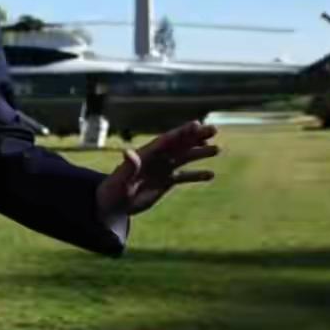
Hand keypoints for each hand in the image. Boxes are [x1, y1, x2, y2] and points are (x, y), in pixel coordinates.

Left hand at [96, 121, 219, 217]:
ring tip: (217, 149)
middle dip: (196, 137)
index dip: (182, 132)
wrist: (112, 205)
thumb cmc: (111, 190)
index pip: (167, 140)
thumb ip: (128, 166)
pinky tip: (210, 174)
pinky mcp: (165, 182)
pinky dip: (196, 175)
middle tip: (214, 129)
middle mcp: (156, 158)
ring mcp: (162, 169)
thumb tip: (129, 152)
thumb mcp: (119, 179)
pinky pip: (183, 176)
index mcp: (146, 154)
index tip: (197, 124)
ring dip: (200, 153)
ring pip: (184, 157)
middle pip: (179, 144)